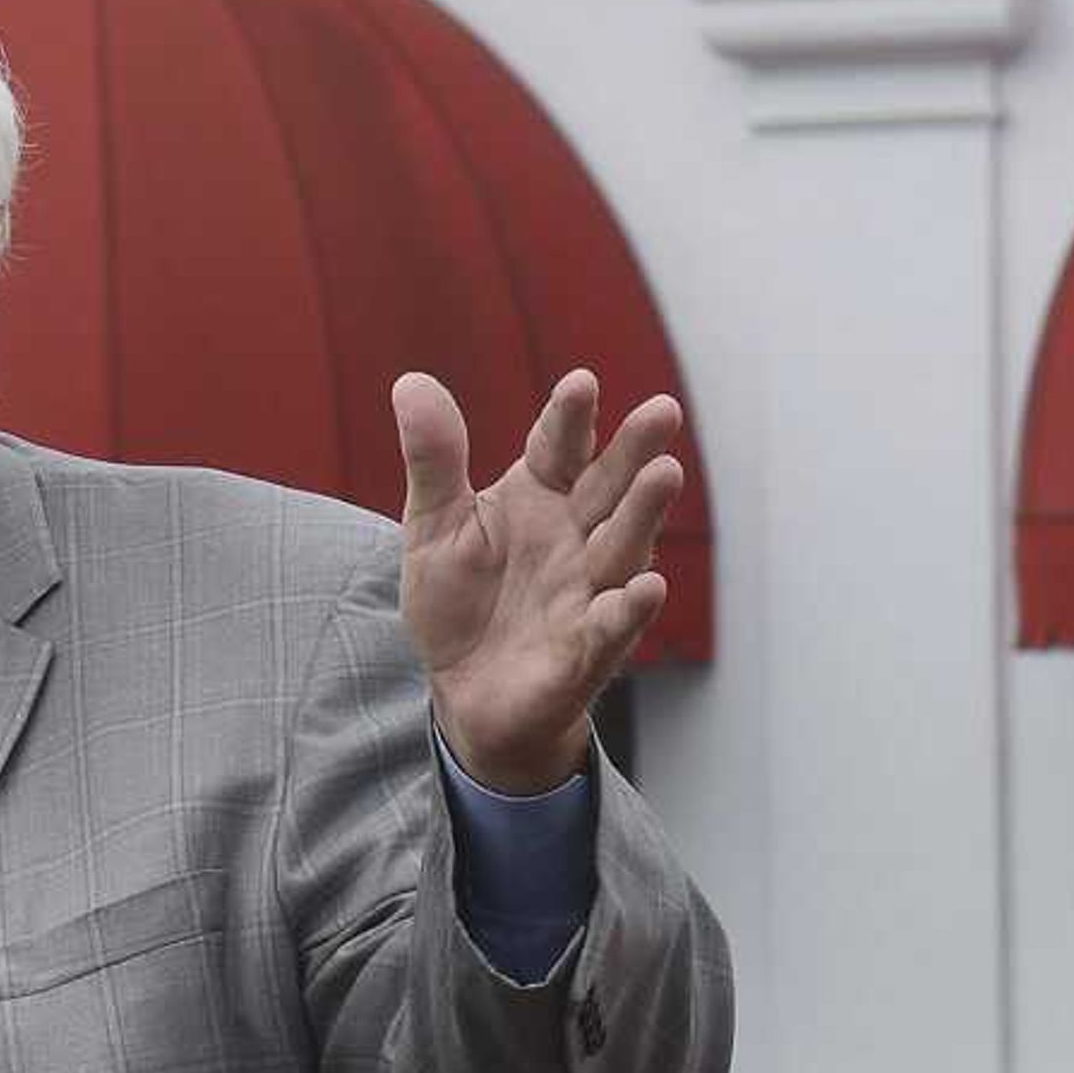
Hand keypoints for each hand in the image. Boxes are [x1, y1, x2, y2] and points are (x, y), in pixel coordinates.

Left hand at [392, 368, 685, 794]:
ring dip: (643, 513)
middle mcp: (575, 536)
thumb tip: (409, 381)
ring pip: (621, 547)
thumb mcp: (433, 527)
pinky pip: (611, 627)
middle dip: (633, 451)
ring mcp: (586, 590)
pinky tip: (644, 587)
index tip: (580, 385)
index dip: (569, 419)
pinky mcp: (586, 649)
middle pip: (608, 487)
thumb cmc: (459, 600)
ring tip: (664, 473)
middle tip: (661, 410)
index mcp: (539, 497)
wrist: (463, 690)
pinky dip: (627, 609)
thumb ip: (433, 460)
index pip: (558, 448)